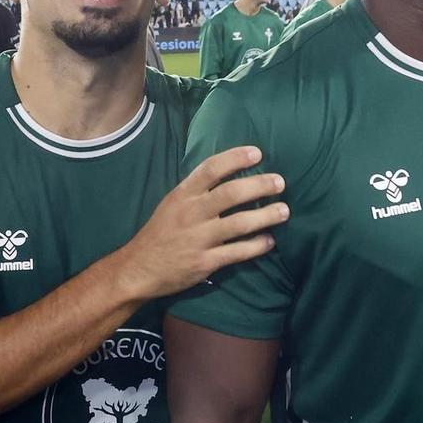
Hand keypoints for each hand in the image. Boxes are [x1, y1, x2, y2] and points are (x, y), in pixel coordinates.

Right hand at [114, 146, 285, 300]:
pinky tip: (269, 241)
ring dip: (266, 216)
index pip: (210, 169)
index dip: (235, 158)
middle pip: (231, 194)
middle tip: (280, 182)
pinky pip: (238, 252)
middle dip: (260, 185)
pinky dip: (257, 246)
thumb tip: (228, 175)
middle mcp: (191, 214)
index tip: (257, 153)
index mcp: (183, 195)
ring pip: (239, 223)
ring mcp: (199, 239)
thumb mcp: (172, 204)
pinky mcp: (205, 262)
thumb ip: (196, 191)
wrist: (139, 269)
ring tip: (284, 211)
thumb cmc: (160, 233)